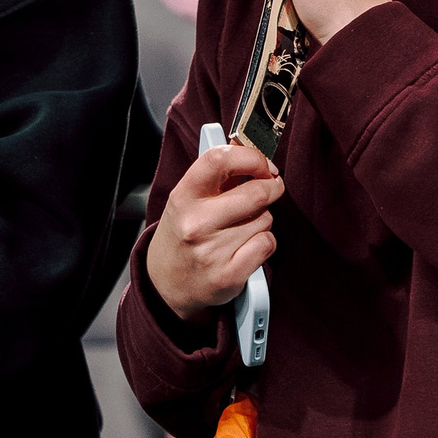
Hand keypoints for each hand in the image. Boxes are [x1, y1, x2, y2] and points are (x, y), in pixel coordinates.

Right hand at [145, 141, 282, 319]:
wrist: (165, 284)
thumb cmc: (183, 234)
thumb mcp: (187, 200)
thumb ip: (217, 177)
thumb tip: (252, 154)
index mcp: (183, 197)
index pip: (220, 159)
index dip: (251, 157)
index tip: (262, 165)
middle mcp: (195, 223)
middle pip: (256, 192)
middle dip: (272, 188)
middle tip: (271, 188)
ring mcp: (211, 251)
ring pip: (265, 220)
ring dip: (263, 220)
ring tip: (243, 227)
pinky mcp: (228, 275)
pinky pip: (267, 244)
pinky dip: (264, 243)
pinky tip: (247, 247)